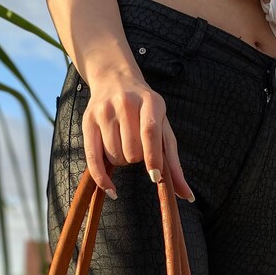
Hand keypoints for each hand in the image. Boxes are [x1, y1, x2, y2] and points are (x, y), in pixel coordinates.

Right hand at [81, 67, 194, 201]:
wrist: (114, 79)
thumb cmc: (145, 111)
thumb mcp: (163, 128)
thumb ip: (173, 162)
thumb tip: (187, 195)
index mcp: (150, 101)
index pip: (150, 131)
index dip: (153, 157)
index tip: (155, 177)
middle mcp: (125, 103)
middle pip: (132, 150)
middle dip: (137, 158)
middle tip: (137, 146)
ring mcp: (104, 111)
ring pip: (115, 156)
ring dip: (122, 160)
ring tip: (123, 144)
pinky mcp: (88, 121)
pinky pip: (93, 159)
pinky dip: (102, 178)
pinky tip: (112, 189)